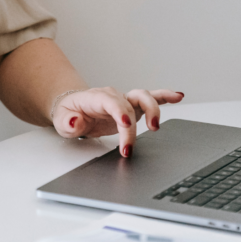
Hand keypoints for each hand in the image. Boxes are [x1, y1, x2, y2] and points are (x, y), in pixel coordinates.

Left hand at [52, 88, 184, 156]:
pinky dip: (165, 97)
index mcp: (95, 98)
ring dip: (153, 110)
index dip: (120, 113)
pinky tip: (178, 97)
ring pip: (143, 97)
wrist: (73, 109)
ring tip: (156, 127)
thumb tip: (76, 122)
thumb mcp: (61, 121)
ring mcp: (124, 100)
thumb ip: (68, 122)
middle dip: (134, 125)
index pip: (111, 103)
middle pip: (129, 104)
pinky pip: (151, 98)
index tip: (126, 125)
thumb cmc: (69, 114)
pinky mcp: (132, 107)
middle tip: (130, 145)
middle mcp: (113, 96)